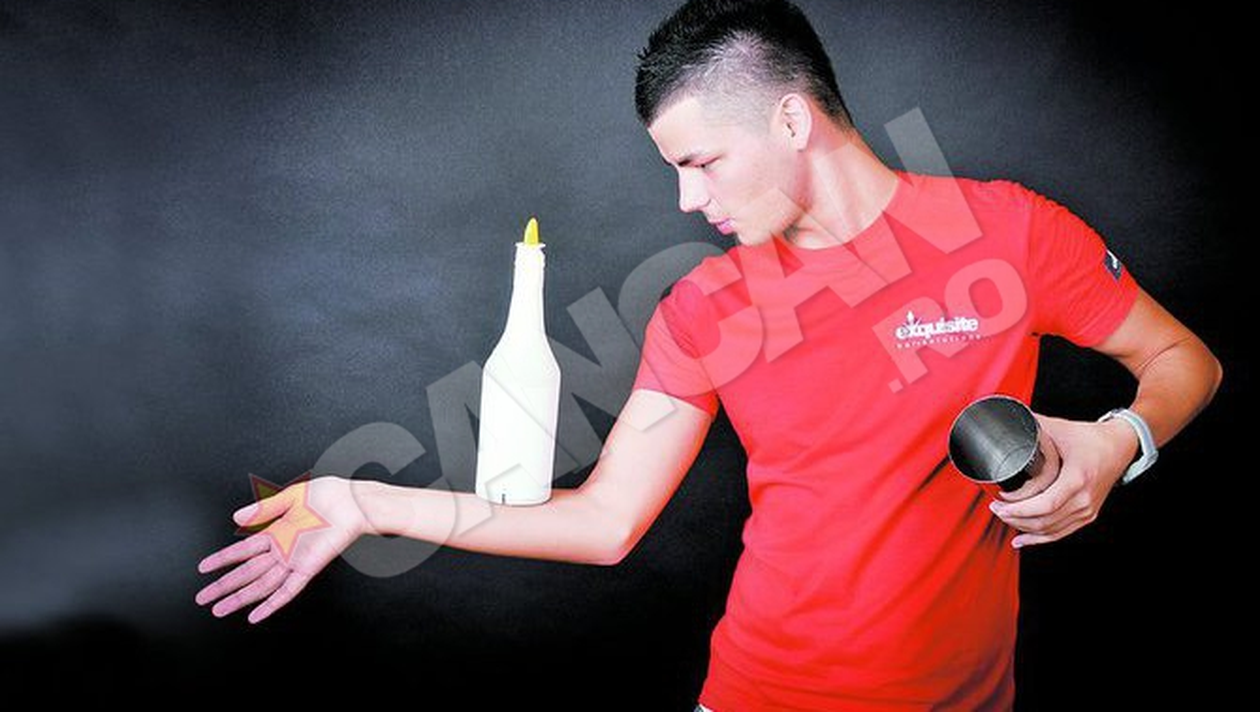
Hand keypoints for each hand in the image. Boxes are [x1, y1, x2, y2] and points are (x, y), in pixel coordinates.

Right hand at [196, 475, 368, 622]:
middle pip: (246, 573)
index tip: (203, 567)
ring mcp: (294, 561)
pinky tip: (255, 614)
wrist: (354, 502)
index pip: (242, 550)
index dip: (222, 559)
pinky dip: (271, 604)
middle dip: (223, 586)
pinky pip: (287, 591)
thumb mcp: (291, 497)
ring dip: (239, 598)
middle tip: (202, 598)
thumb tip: (236, 517)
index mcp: (277, 532)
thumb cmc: (330, 496)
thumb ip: (263, 509)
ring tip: (218, 609)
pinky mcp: (308, 568)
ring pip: (260, 585)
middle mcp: (283, 550)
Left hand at [988, 415, 1137, 547]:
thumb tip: (1007, 419)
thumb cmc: (1093, 437)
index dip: (1019, 509)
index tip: (999, 504)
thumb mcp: (1061, 428)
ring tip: (1004, 517)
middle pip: (1044, 521)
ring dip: (1024, 528)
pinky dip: (1040, 539)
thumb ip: (1033, 423)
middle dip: (1014, 518)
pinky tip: (1022, 540)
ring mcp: (1087, 510)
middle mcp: (1084, 499)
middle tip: (995, 508)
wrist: (1122, 445)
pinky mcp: (1087, 515)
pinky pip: (1060, 533)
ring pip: (1050, 530)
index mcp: (1077, 479)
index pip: (1045, 505)